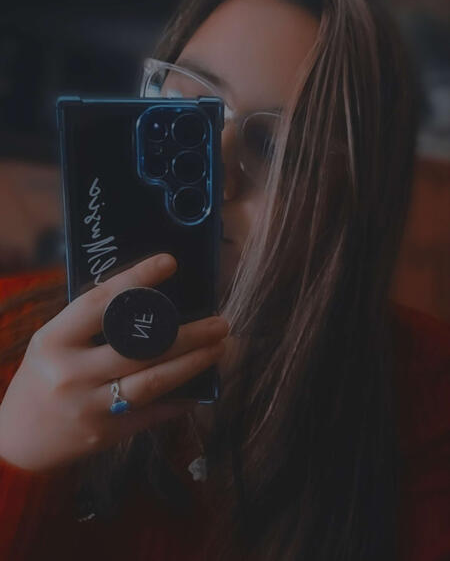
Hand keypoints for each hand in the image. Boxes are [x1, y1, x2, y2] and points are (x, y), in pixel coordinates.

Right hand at [0, 253, 228, 471]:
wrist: (16, 443)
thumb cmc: (40, 380)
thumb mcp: (51, 343)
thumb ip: (88, 325)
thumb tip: (145, 299)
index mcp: (54, 340)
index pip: (101, 303)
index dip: (136, 280)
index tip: (169, 263)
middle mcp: (72, 372)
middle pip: (139, 347)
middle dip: (187, 334)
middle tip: (221, 322)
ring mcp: (90, 406)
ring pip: (153, 381)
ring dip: (193, 363)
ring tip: (221, 347)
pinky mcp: (106, 432)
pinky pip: (152, 413)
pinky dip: (181, 399)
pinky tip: (203, 387)